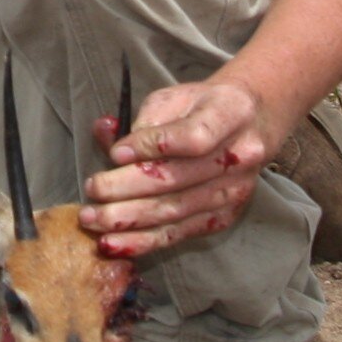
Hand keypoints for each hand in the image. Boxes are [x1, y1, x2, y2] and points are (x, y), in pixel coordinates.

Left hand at [77, 76, 288, 258]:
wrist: (250, 123)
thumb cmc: (203, 107)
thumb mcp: (176, 97)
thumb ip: (143, 120)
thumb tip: (107, 137)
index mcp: (230, 114)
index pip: (192, 137)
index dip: (151, 147)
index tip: (115, 152)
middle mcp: (240, 156)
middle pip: (178, 179)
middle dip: (127, 189)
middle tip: (92, 190)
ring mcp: (234, 191)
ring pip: (175, 211)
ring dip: (128, 220)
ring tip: (92, 220)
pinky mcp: (224, 216)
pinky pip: (179, 234)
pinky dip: (144, 241)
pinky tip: (114, 243)